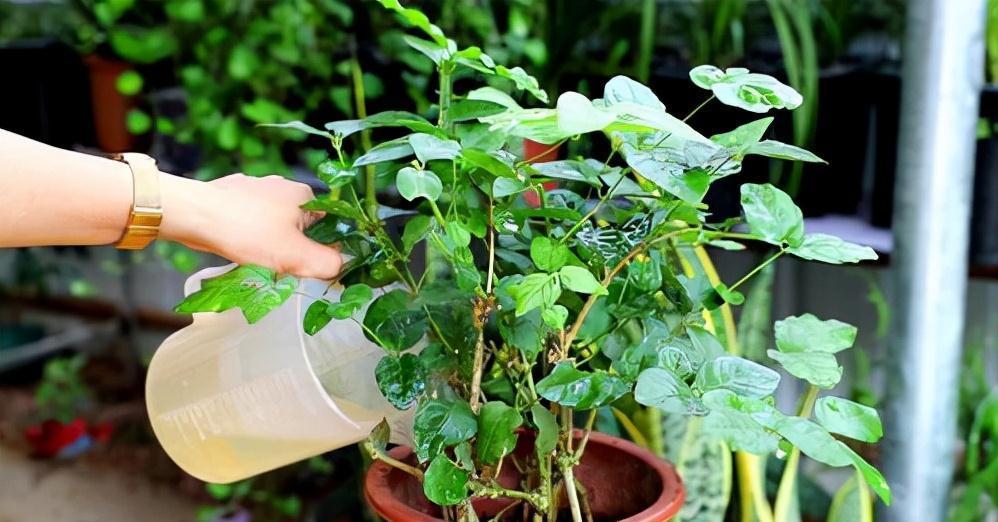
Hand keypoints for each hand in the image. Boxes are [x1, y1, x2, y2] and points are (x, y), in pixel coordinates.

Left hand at [160, 173, 341, 278]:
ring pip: (272, 223)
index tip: (305, 264)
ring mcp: (254, 187)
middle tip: (278, 266)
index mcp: (304, 195)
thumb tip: (341, 267)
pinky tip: (235, 245)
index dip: (320, 248)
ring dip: (267, 242)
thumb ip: (327, 264)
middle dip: (291, 247)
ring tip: (253, 258)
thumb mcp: (296, 257)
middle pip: (299, 225)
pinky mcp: (230, 194)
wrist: (195, 215)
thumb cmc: (248, 233)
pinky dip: (246, 234)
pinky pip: (248, 219)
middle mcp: (282, 185)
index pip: (327, 224)